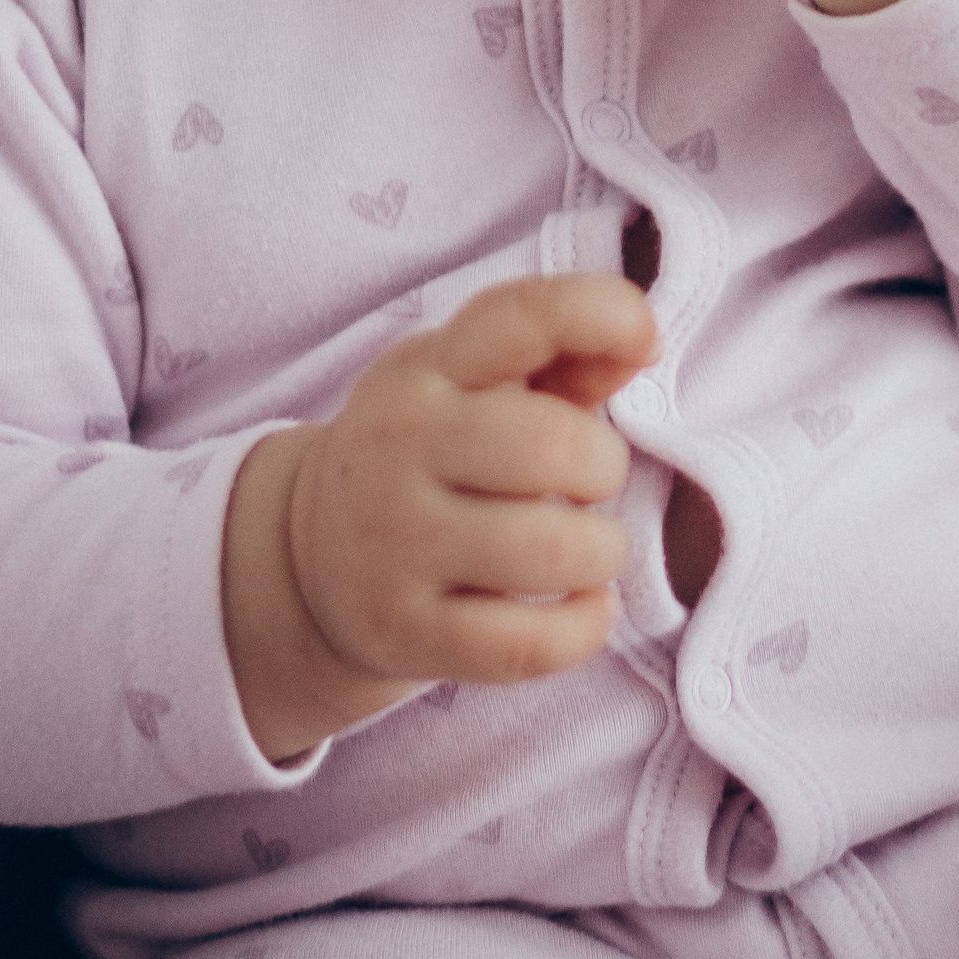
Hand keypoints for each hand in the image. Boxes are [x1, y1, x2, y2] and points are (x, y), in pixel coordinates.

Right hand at [222, 273, 654, 762]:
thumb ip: (567, 355)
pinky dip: (583, 628)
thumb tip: (642, 339)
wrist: (312, 554)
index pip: (520, 316)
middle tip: (589, 485)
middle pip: (551, 445)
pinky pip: (528, 644)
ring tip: (588, 550)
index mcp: (428, 367)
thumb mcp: (481, 384)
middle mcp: (400, 443)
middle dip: (604, 467)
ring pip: (552, 550)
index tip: (647, 340)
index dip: (604, 314)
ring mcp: (396, 541)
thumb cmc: (436, 453)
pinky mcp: (405, 629)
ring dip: (602, 552)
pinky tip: (583, 608)